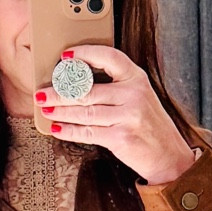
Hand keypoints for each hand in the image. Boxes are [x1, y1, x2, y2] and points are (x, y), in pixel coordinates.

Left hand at [36, 45, 196, 184]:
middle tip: (42, 91)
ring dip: (60, 110)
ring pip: (84, 111)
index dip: (85, 54)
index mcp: (137, 78)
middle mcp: (133, 94)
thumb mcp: (140, 97)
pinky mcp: (121, 137)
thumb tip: (77, 83)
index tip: (66, 57)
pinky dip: (69, 130)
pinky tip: (57, 127)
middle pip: (88, 89)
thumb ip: (116, 86)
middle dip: (60, 91)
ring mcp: (128, 116)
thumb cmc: (149, 125)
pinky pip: (87, 132)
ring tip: (45, 108)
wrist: (169, 156)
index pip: (109, 57)